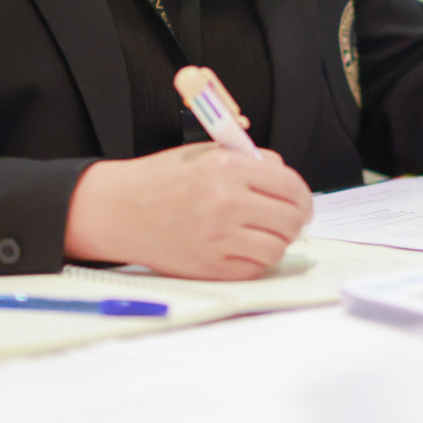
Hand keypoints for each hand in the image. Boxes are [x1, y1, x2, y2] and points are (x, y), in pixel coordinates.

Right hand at [64, 143, 312, 278]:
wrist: (120, 209)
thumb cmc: (162, 179)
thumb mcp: (206, 154)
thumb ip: (250, 163)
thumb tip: (287, 181)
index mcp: (228, 168)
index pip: (290, 185)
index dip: (302, 196)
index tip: (300, 202)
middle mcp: (226, 203)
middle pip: (290, 219)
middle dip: (295, 220)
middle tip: (289, 220)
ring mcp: (218, 238)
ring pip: (276, 248)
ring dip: (277, 242)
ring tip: (264, 233)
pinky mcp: (209, 266)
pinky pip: (253, 269)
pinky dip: (256, 260)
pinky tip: (244, 248)